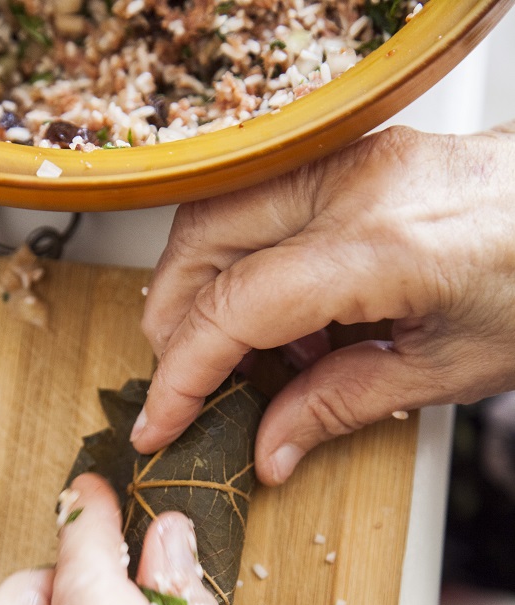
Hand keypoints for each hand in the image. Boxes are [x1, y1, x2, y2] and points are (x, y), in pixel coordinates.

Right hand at [131, 123, 514, 483]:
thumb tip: (269, 448)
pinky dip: (246, 263)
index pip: (235, 306)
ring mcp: (351, 157)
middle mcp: (354, 182)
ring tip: (252, 357)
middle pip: (202, 240)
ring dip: (204, 288)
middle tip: (189, 386)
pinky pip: (260, 202)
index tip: (161, 422)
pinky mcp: (353, 154)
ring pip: (217, 211)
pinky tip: (288, 317)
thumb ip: (339, 407)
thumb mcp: (444, 371)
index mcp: (380, 244)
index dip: (182, 374)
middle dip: (174, 321)